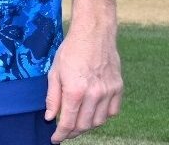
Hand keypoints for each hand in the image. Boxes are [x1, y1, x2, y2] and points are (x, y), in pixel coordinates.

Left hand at [45, 26, 122, 141]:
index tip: (55, 139)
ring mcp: (108, 92)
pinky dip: (102, 116)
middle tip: (65, 131)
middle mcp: (94, 95)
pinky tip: (93, 112)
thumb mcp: (54, 72)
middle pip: (84, 125)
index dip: (61, 134)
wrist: (94, 34)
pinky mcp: (118, 88)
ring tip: (78, 122)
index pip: (68, 122)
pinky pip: (112, 112)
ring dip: (87, 126)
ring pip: (99, 121)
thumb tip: (50, 118)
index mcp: (75, 91)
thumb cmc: (71, 51)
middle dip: (73, 132)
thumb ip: (52, 97)